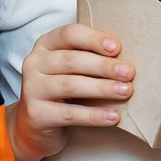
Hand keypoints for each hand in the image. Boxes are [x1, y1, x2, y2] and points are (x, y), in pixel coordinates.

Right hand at [8, 22, 133, 160]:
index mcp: (46, 45)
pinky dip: (94, 115)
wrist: (37, 125)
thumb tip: (125, 61)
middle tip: (128, 72)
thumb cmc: (63, 92)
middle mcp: (34, 63)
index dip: (93, 40)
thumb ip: (90, 58)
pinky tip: (113, 116)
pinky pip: (69, 114)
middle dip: (103, 66)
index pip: (69, 34)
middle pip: (71, 60)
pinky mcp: (36, 114)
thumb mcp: (72, 69)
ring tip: (125, 91)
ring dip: (101, 88)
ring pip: (70, 85)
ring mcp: (32, 89)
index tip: (117, 48)